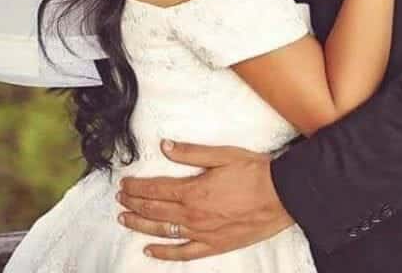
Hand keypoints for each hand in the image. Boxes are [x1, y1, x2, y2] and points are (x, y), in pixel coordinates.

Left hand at [116, 140, 293, 260]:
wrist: (281, 196)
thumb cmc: (254, 171)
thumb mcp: (222, 154)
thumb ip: (191, 152)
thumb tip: (165, 146)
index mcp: (194, 190)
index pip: (156, 189)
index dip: (137, 187)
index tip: (124, 184)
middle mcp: (193, 214)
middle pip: (155, 210)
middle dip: (134, 204)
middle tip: (120, 200)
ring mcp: (202, 232)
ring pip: (163, 231)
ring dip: (141, 225)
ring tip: (125, 220)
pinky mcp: (214, 246)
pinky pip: (183, 253)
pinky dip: (164, 253)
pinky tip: (150, 250)